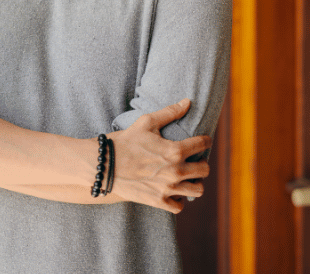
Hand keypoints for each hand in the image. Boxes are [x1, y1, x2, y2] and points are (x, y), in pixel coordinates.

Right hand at [109, 99, 210, 213]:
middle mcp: (175, 171)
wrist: (104, 165)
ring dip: (194, 182)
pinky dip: (179, 199)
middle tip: (194, 160)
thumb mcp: (146, 122)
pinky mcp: (158, 201)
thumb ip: (169, 112)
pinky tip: (173, 190)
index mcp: (175, 150)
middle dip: (202, 163)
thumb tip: (187, 102)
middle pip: (205, 170)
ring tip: (187, 177)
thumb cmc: (125, 141)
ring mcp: (167, 188)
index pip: (203, 144)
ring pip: (198, 190)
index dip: (205, 140)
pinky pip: (179, 206)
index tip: (203, 140)